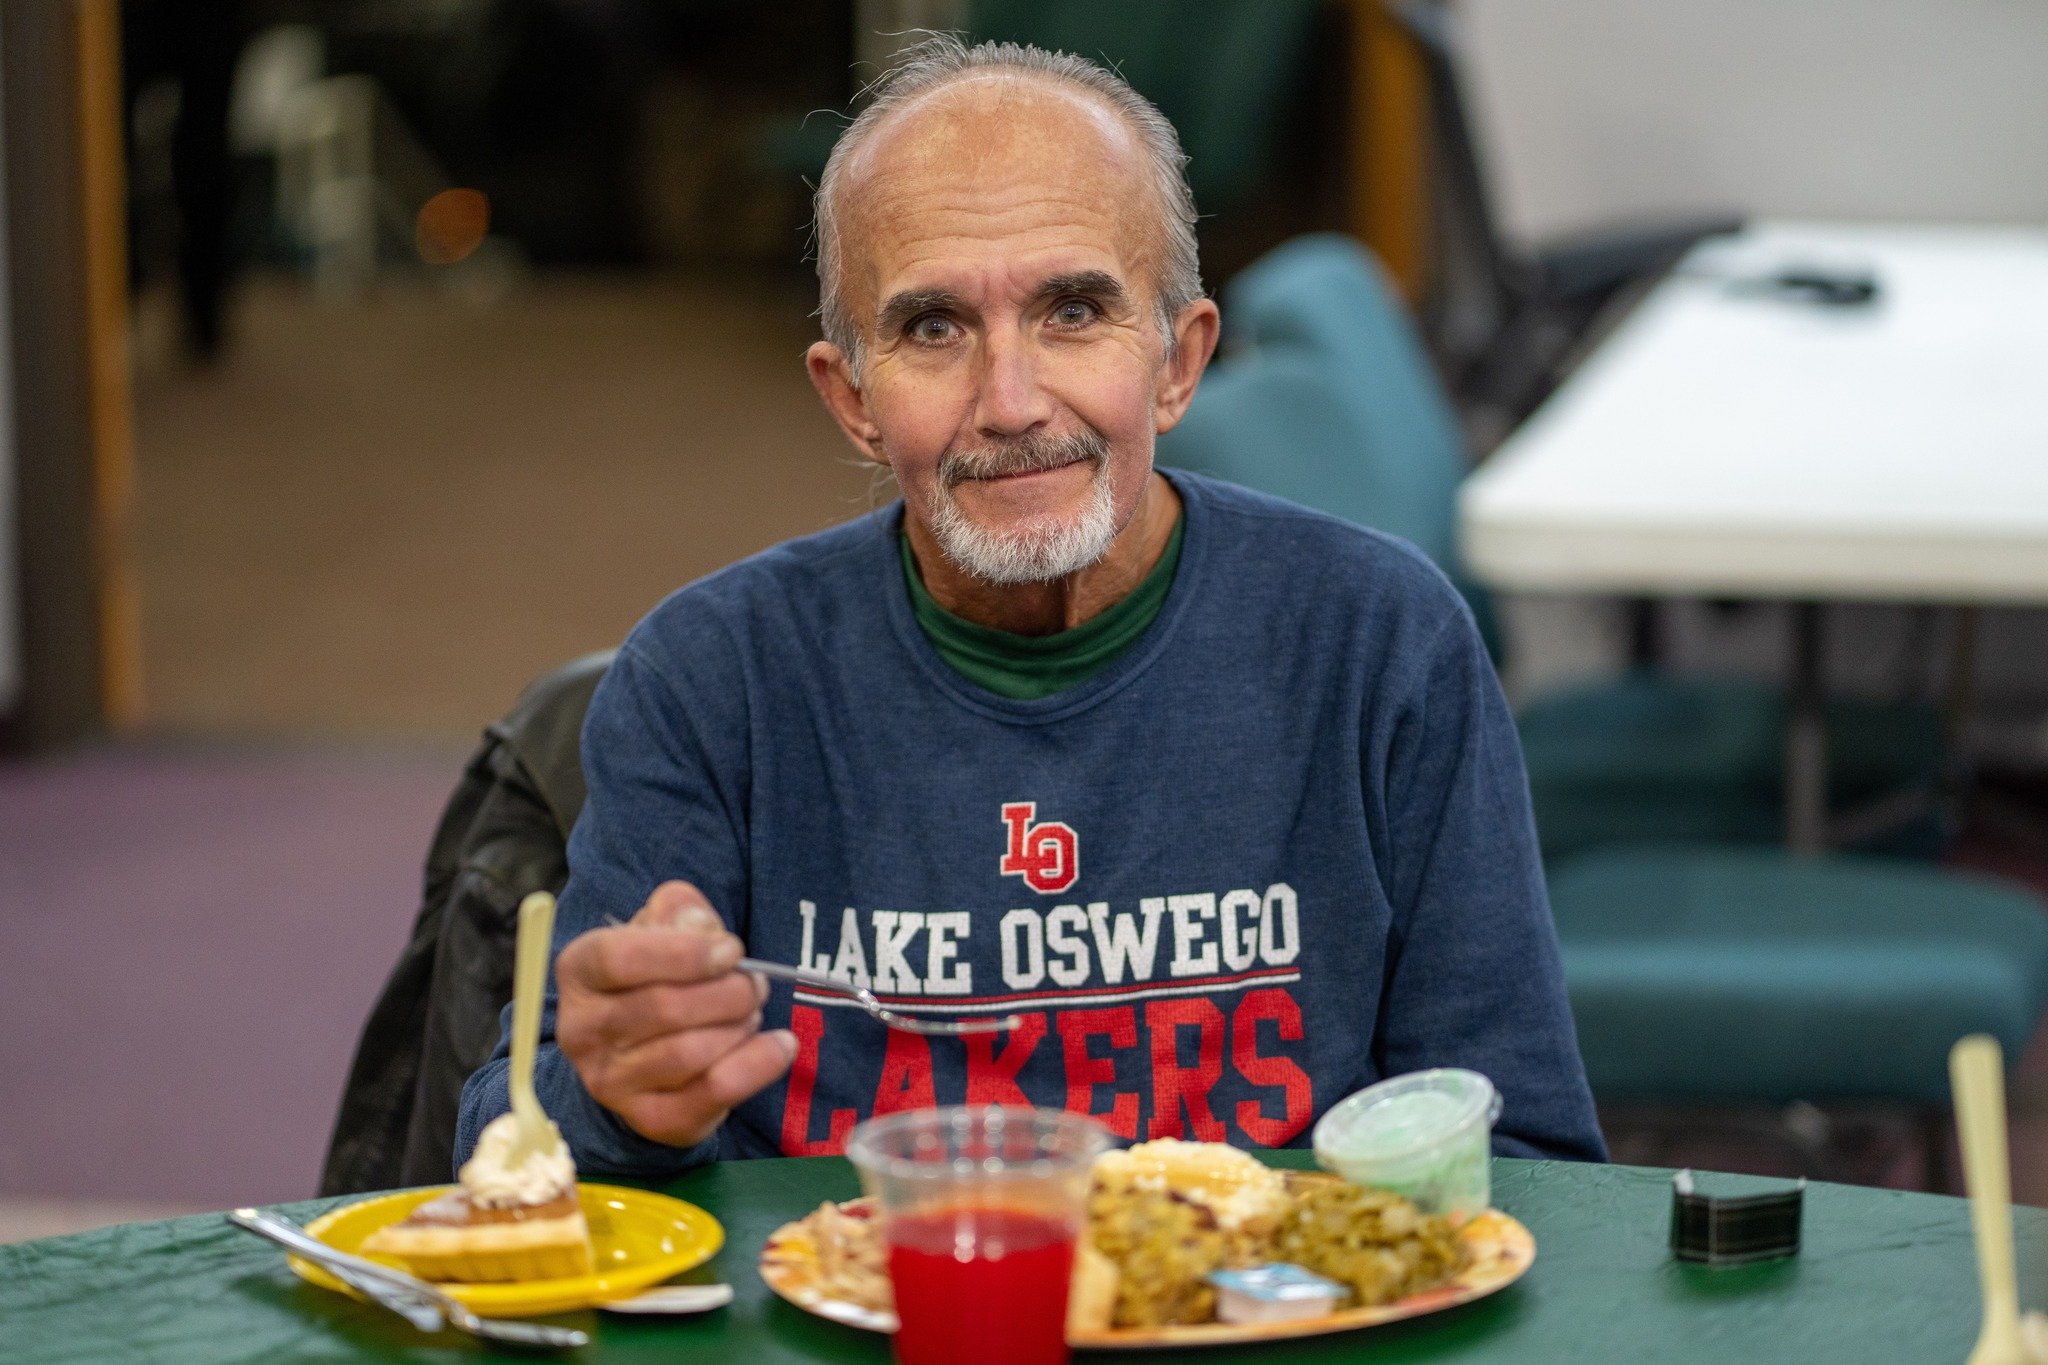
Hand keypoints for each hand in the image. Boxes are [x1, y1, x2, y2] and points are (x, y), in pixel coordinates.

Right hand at [555, 881, 795, 1147]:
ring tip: (751, 1013)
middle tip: (754, 983)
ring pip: (689, 1053)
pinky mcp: (649, 1118)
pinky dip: (758, 1065)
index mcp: (578, 971)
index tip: (732, 950)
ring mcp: (609, 1082)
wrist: (641, 1054)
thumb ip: (680, 911)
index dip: (683, 952)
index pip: (617, 958)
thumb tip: (700, 926)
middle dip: (728, 991)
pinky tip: (780, 1045)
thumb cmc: (655, 977)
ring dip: (739, 1026)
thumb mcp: (662, 928)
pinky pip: (712, 1093)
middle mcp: (581, 1031)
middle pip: (663, 1008)